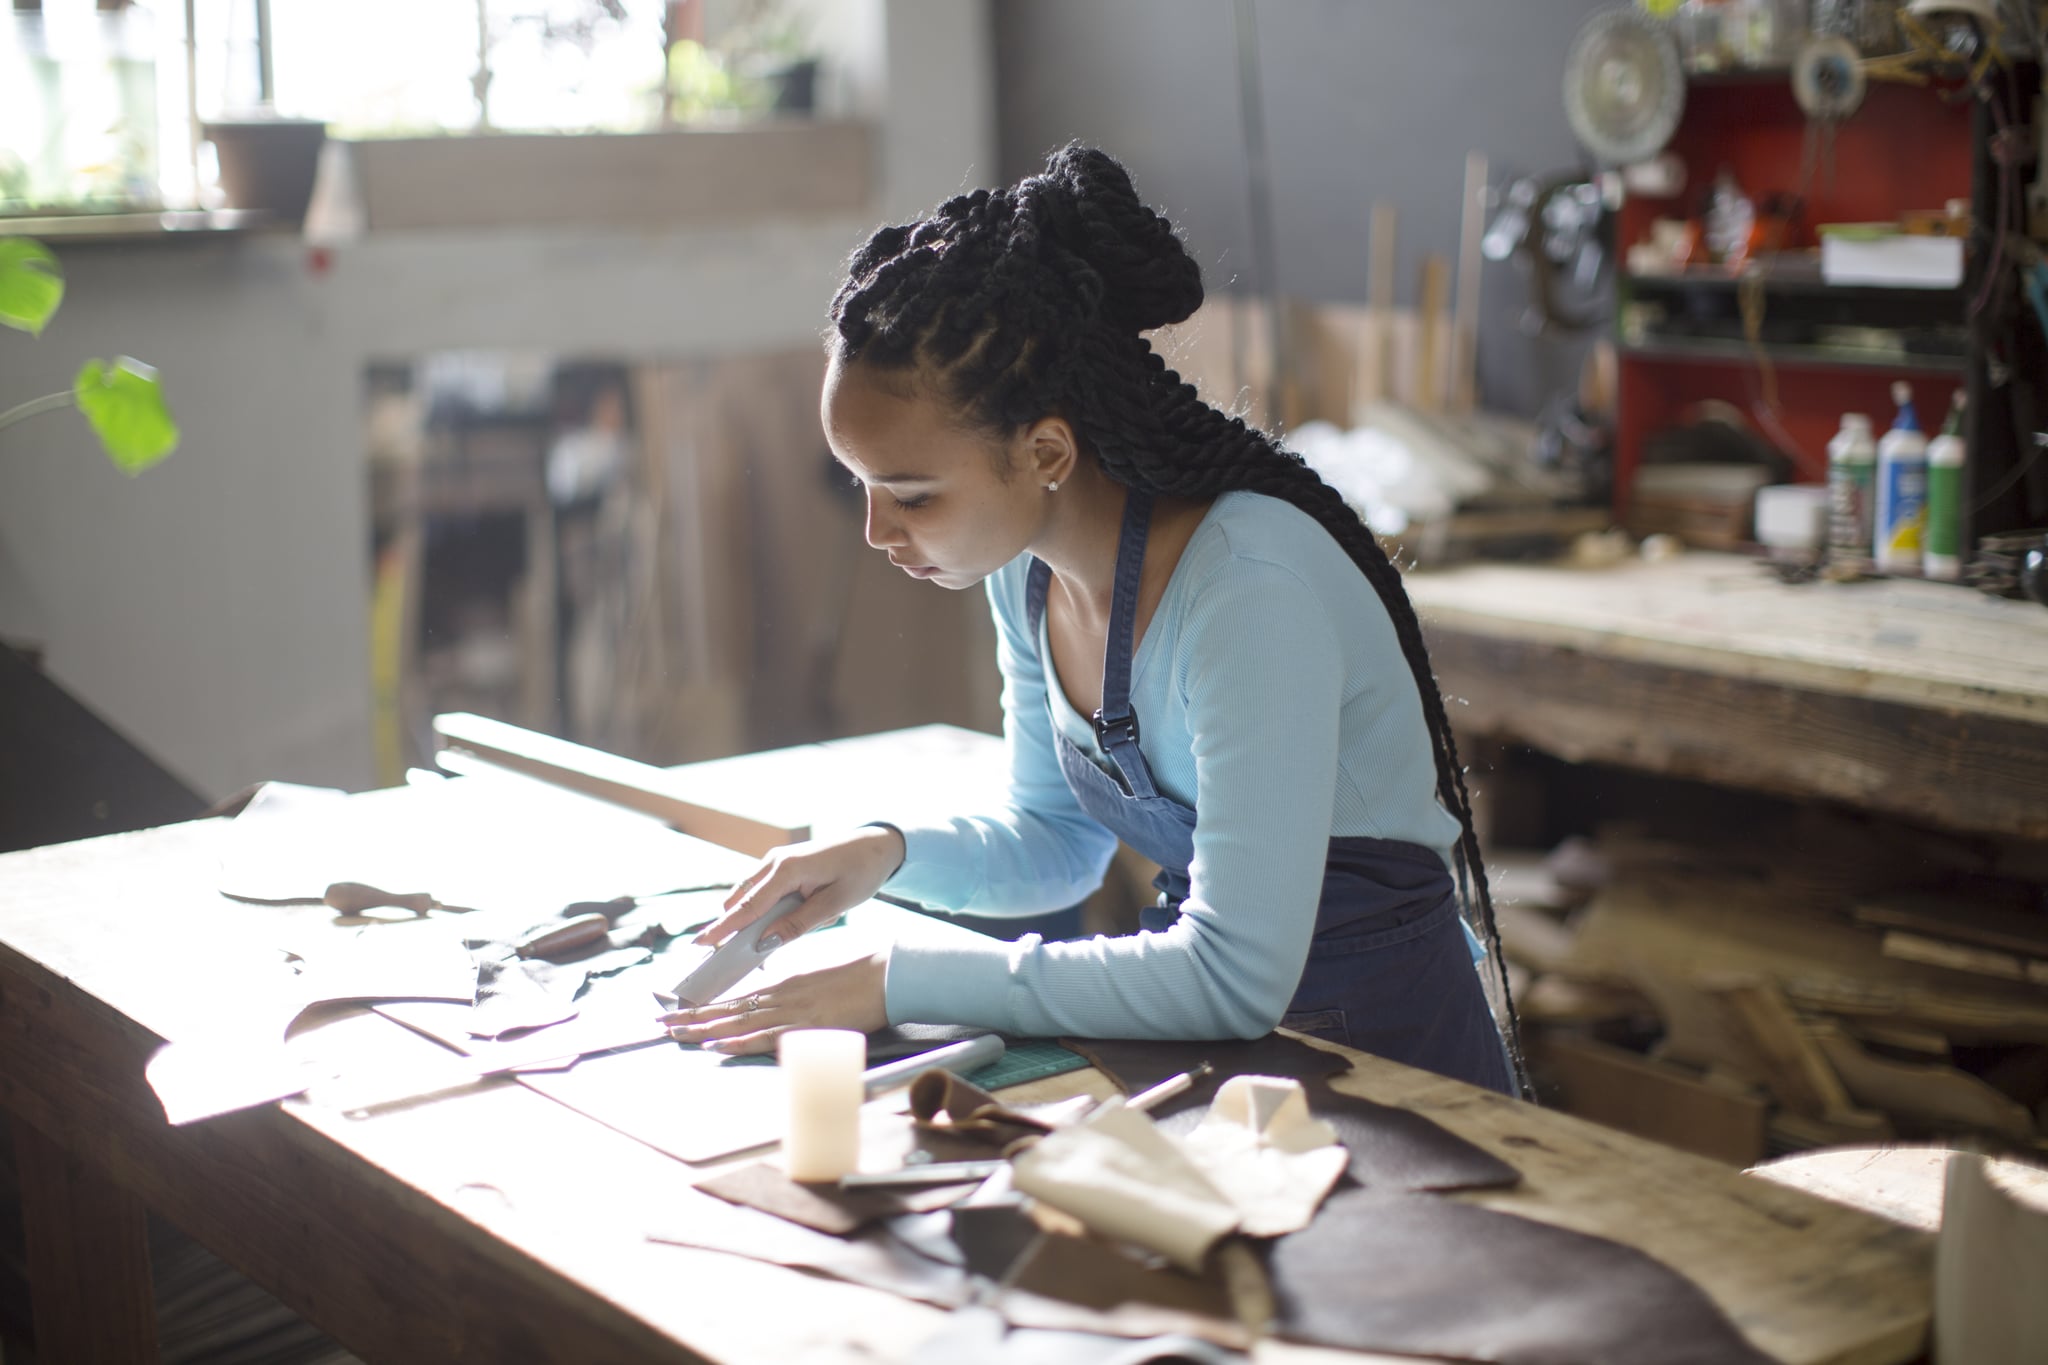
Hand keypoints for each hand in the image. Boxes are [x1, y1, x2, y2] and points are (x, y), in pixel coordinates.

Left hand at [659, 952, 888, 1054]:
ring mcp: (792, 1011)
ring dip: (704, 1029)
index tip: (680, 1013)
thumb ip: (796, 996)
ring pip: (738, 1021)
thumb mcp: (819, 985)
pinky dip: (738, 1040)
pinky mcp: (806, 1025)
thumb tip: (777, 1009)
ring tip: (675, 1033)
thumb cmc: (859, 980)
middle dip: (692, 1018)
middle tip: (661, 1025)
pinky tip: (716, 1044)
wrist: (885, 974)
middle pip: (729, 1009)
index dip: (707, 1009)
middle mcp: (781, 997)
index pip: (737, 1000)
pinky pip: (765, 1035)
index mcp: (784, 988)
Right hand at [694, 825, 905, 951]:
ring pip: (749, 897)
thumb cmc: (861, 871)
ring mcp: (775, 862)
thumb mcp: (836, 904)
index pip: (749, 905)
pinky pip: (762, 893)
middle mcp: (774, 862)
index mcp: (788, 869)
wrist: (876, 844)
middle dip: (735, 929)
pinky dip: (765, 911)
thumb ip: (799, 924)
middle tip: (737, 957)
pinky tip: (789, 921)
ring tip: (779, 937)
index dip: (723, 927)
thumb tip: (765, 943)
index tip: (699, 942)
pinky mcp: (781, 866)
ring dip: (754, 921)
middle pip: (740, 901)